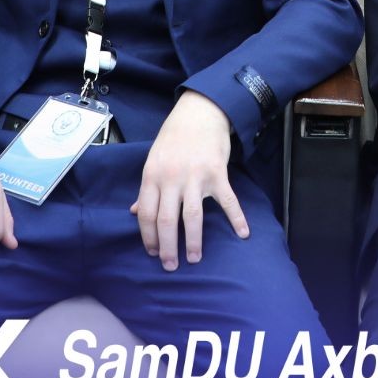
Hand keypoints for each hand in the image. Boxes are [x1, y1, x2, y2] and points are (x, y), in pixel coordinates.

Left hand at [131, 91, 247, 269]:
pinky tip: (243, 233)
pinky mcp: (217, 173)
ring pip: (192, 216)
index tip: (152, 252)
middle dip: (167, 247)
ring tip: (194, 258)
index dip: (148, 237)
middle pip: (167, 220)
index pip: (147, 214)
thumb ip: (147, 188)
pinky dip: (236, 218)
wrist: (200, 112)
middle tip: (170, 265)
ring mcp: (195, 176)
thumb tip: (135, 212)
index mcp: (152, 175)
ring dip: (193, 241)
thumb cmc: (174, 138)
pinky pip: (227, 201)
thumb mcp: (153, 160)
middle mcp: (171, 178)